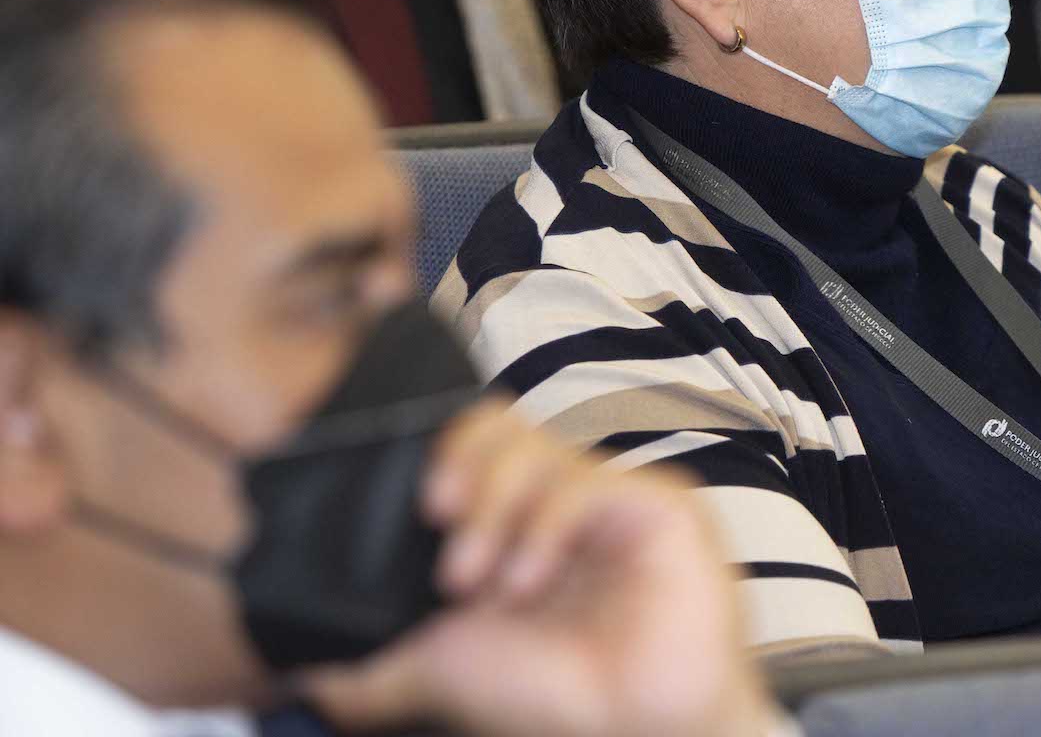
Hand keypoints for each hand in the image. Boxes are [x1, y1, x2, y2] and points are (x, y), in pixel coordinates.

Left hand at [301, 402, 776, 736]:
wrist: (639, 734)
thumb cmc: (558, 699)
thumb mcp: (440, 673)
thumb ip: (371, 664)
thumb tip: (295, 666)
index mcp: (513, 522)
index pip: (469, 444)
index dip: (436, 460)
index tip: (413, 514)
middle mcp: (560, 499)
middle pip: (497, 424)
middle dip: (456, 468)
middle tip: (436, 526)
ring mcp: (610, 497)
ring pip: (533, 446)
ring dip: (490, 508)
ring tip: (478, 580)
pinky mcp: (656, 506)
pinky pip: (582, 482)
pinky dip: (540, 527)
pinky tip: (528, 579)